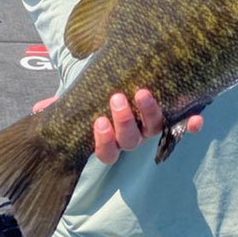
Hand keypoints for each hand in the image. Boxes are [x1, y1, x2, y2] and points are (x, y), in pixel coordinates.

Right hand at [31, 89, 203, 164]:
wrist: (129, 84)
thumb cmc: (99, 96)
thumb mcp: (79, 102)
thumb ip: (61, 106)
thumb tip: (39, 109)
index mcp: (111, 139)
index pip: (107, 152)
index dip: (104, 140)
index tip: (98, 122)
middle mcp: (134, 137)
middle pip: (131, 140)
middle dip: (124, 121)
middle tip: (117, 98)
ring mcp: (154, 129)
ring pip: (154, 130)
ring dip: (151, 113)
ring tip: (143, 92)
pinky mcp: (174, 117)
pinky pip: (184, 126)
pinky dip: (190, 124)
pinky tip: (197, 118)